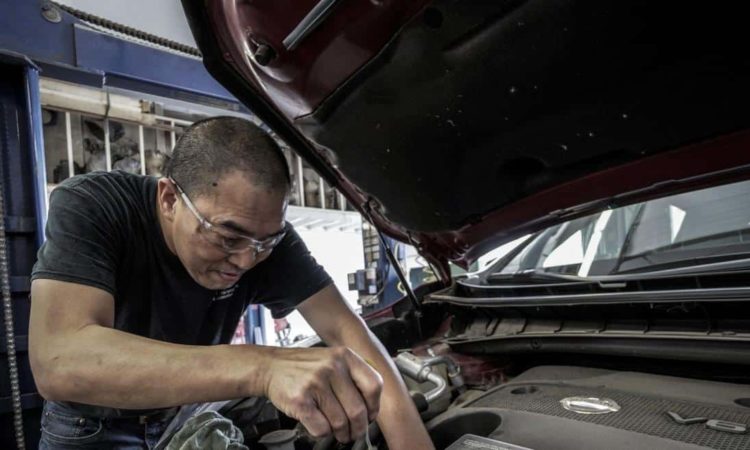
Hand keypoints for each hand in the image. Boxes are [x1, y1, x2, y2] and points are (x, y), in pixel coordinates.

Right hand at [263, 346, 382, 442]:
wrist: (270, 367)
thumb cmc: (304, 367)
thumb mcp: (333, 359)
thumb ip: (353, 376)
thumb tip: (372, 407)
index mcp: (345, 356)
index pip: (374, 385)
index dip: (374, 407)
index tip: (369, 415)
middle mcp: (332, 367)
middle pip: (358, 410)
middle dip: (358, 428)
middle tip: (354, 432)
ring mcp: (315, 383)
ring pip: (340, 422)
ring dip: (341, 433)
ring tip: (339, 432)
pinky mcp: (300, 400)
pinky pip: (321, 428)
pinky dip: (323, 432)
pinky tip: (320, 424)